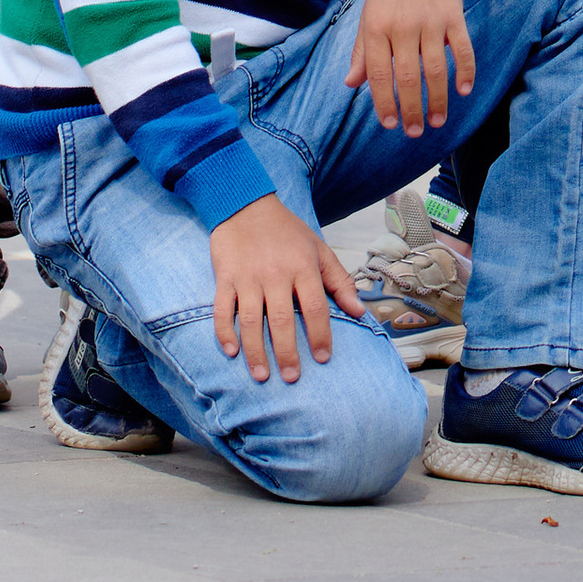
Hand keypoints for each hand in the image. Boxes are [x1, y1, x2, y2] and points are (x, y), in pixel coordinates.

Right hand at [211, 196, 360, 382]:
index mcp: (302, 266)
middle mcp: (275, 273)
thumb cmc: (287, 231)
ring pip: (251, 320)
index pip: (314, 306)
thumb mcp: (318, 249)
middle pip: (282, 319)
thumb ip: (339, 281)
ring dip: (255, 351)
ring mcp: (248, 276)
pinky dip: (225, 332)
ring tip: (262, 375)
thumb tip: (359, 311)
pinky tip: (232, 352)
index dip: (320, 334)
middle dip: (287, 352)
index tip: (322, 357)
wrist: (246, 204)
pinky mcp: (225, 277)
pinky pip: (222, 309)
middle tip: (292, 377)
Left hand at [346, 0, 475, 134]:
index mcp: (376, 27)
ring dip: (437, 99)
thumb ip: (361, 51)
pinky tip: (463, 91)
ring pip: (435, 69)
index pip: (379, 75)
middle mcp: (402, 25)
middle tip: (415, 132)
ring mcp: (430, 20)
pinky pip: (461, 49)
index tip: (391, 125)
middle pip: (408, 78)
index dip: (384, 103)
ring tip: (437, 121)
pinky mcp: (453, 15)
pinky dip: (465, 72)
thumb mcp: (368, 14)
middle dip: (412, 110)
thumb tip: (351, 84)